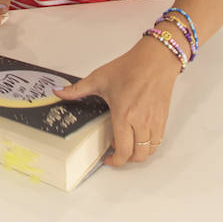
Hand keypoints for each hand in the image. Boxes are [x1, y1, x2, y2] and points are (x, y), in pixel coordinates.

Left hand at [53, 36, 181, 166]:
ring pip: (150, 150)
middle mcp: (141, 122)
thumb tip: (59, 93)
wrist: (155, 60)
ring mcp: (154, 121)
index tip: (108, 159)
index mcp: (124, 115)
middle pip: (138, 155)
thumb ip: (78, 90)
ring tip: (127, 144)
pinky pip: (158, 140)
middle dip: (126, 160)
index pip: (124, 150)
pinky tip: (139, 136)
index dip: (116, 161)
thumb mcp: (99, 78)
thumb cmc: (129, 68)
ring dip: (138, 153)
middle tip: (116, 153)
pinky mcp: (163, 118)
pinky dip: (149, 145)